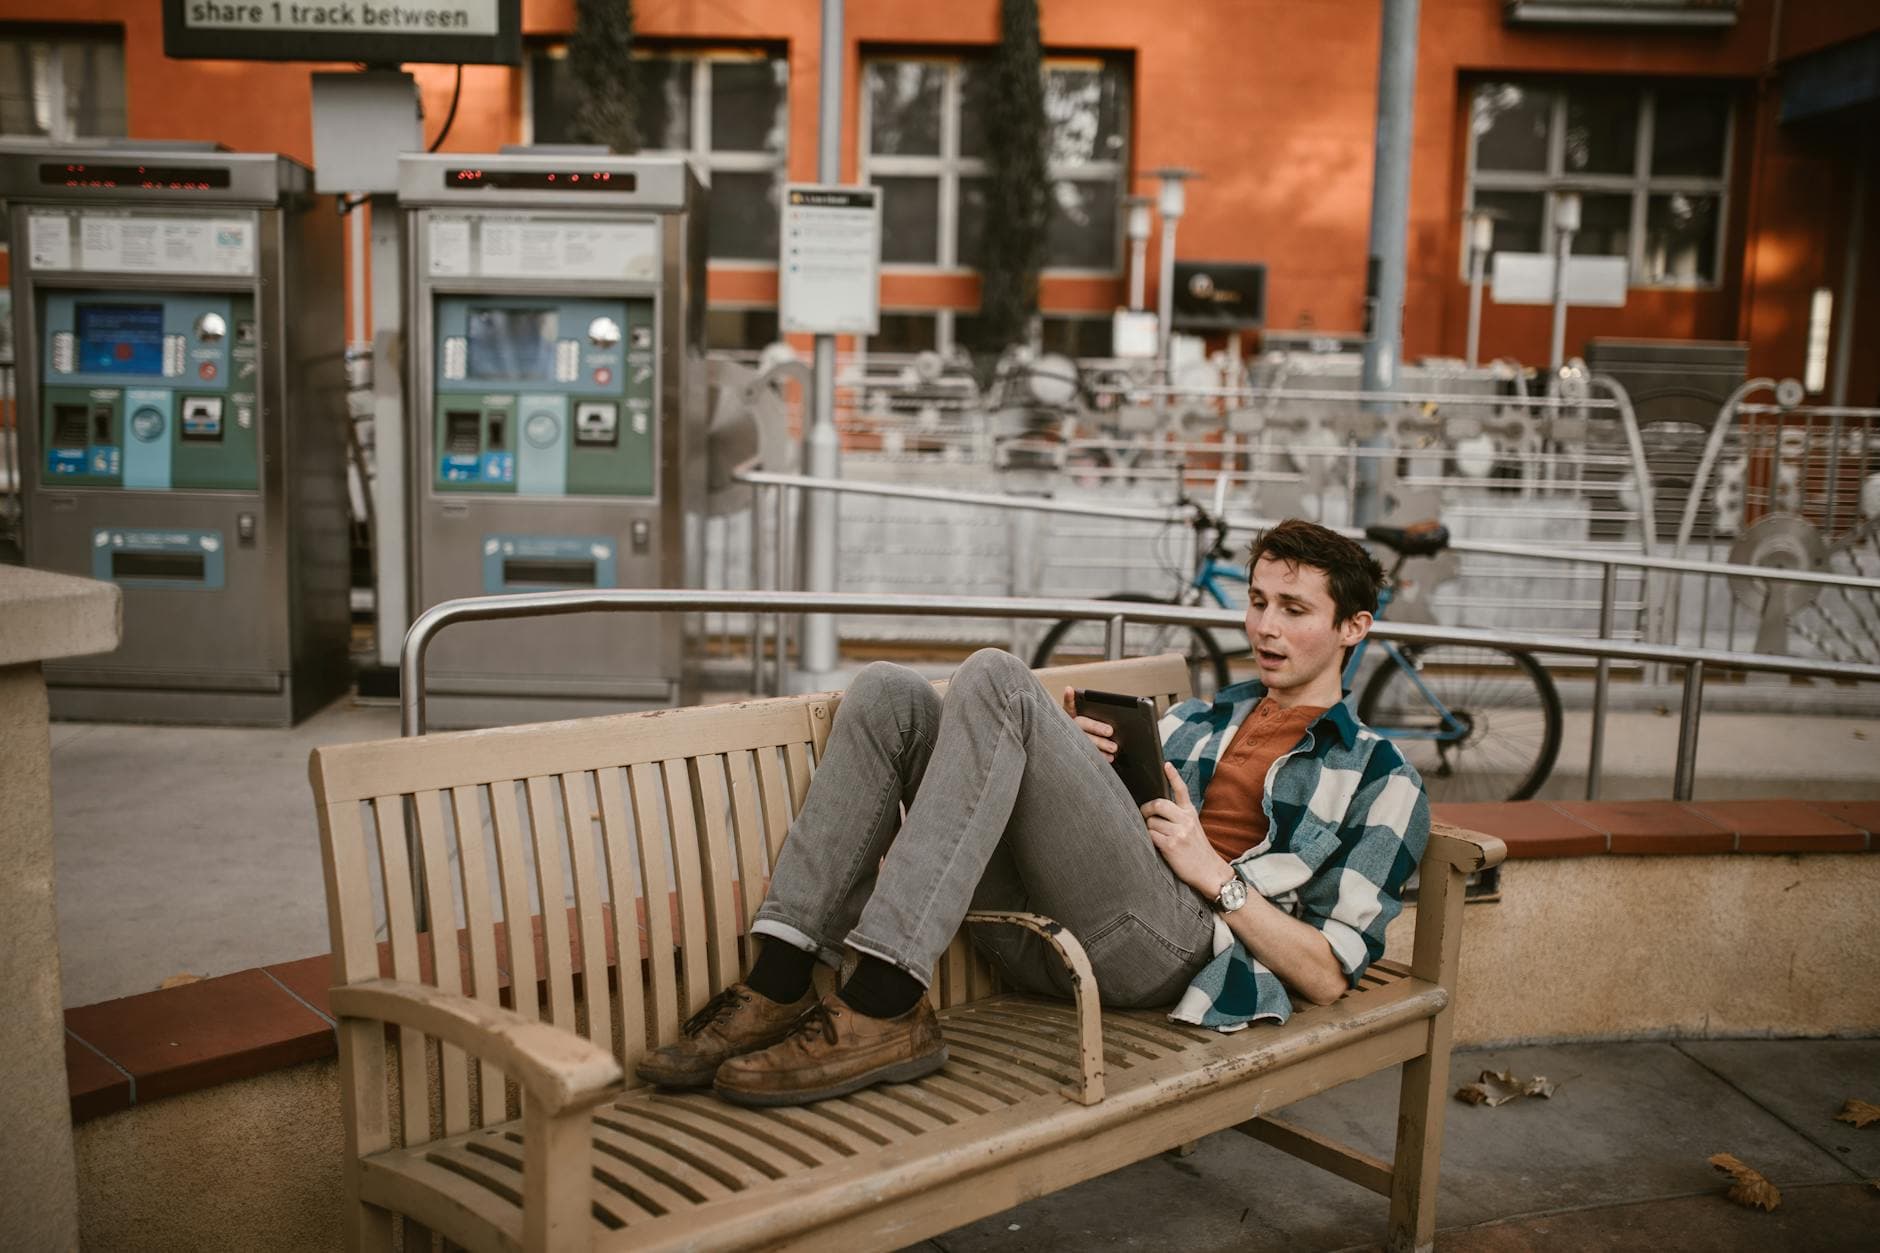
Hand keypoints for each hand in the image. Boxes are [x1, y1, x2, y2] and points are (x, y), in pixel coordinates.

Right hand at [1062, 686, 1116, 761]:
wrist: (1076, 753)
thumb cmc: (1087, 730)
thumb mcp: (1088, 719)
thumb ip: (1094, 714)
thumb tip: (1107, 715)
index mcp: (1070, 715)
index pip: (1069, 705)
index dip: (1068, 698)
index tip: (1069, 690)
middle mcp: (1069, 726)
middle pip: (1081, 724)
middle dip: (1096, 727)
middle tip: (1110, 731)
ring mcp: (1071, 740)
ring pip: (1085, 741)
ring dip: (1100, 744)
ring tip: (1113, 748)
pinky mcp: (1076, 754)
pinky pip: (1088, 755)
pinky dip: (1100, 756)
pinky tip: (1109, 757)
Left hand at [1142, 763, 1230, 895]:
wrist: (1209, 872)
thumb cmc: (1197, 851)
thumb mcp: (1193, 828)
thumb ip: (1179, 817)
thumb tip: (1156, 809)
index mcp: (1191, 813)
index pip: (1181, 790)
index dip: (1173, 776)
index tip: (1166, 764)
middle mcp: (1186, 820)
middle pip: (1158, 803)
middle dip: (1146, 809)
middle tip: (1144, 816)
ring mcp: (1179, 832)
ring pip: (1151, 821)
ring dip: (1148, 828)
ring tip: (1155, 837)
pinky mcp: (1172, 845)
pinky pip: (1151, 835)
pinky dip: (1148, 838)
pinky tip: (1155, 844)